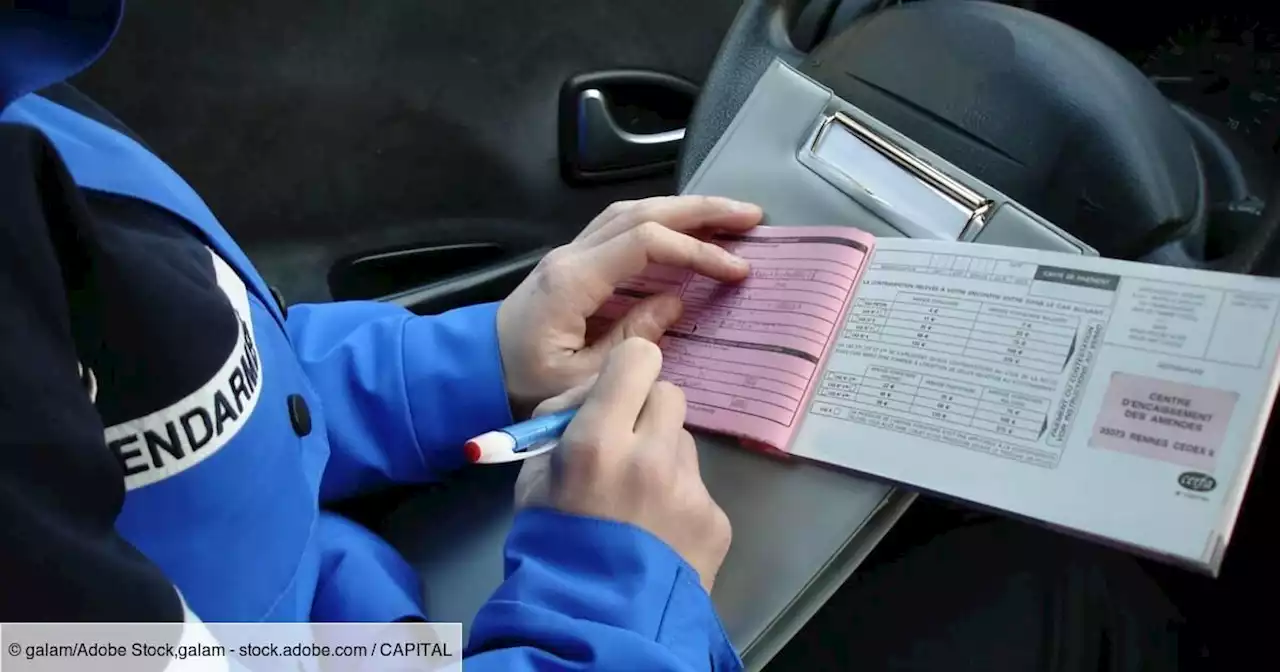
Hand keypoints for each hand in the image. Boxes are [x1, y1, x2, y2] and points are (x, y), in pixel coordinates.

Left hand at [497, 195, 761, 414]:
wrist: (474, 370)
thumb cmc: (523, 382)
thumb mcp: (580, 379)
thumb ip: (631, 340)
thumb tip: (675, 303)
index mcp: (573, 280)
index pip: (646, 243)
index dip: (696, 252)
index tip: (735, 271)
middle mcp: (573, 254)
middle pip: (643, 212)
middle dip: (701, 211)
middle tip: (751, 216)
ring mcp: (572, 253)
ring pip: (633, 212)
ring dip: (684, 210)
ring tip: (729, 218)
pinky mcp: (575, 262)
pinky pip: (623, 227)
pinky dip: (662, 222)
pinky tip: (689, 230)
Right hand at [515, 338, 731, 592]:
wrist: (594, 624)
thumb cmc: (552, 550)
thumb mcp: (533, 482)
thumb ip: (561, 431)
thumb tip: (584, 402)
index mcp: (597, 441)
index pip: (639, 358)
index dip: (629, 371)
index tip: (619, 391)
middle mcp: (651, 456)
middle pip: (668, 393)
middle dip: (646, 411)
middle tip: (627, 443)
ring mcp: (689, 488)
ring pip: (684, 442)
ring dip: (663, 456)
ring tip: (637, 500)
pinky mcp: (714, 518)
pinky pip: (697, 488)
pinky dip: (679, 501)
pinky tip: (657, 532)